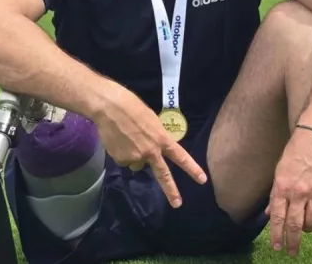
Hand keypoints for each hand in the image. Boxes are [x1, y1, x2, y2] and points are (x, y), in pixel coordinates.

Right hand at [93, 86, 207, 207]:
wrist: (109, 107)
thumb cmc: (131, 106)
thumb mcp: (151, 120)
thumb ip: (155, 137)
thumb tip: (151, 149)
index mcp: (162, 139)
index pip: (181, 156)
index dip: (192, 169)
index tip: (202, 180)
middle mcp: (151, 151)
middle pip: (163, 175)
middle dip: (171, 191)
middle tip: (177, 204)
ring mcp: (136, 157)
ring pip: (137, 163)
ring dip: (134, 156)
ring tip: (126, 138)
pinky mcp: (121, 159)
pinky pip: (124, 159)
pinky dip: (122, 153)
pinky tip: (118, 140)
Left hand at [265, 125, 311, 255]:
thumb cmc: (295, 152)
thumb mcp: (278, 171)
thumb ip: (275, 194)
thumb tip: (270, 213)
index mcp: (282, 187)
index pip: (278, 218)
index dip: (277, 235)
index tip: (277, 247)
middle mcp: (298, 192)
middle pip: (294, 225)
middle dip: (292, 241)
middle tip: (290, 252)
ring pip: (311, 222)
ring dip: (306, 230)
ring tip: (302, 230)